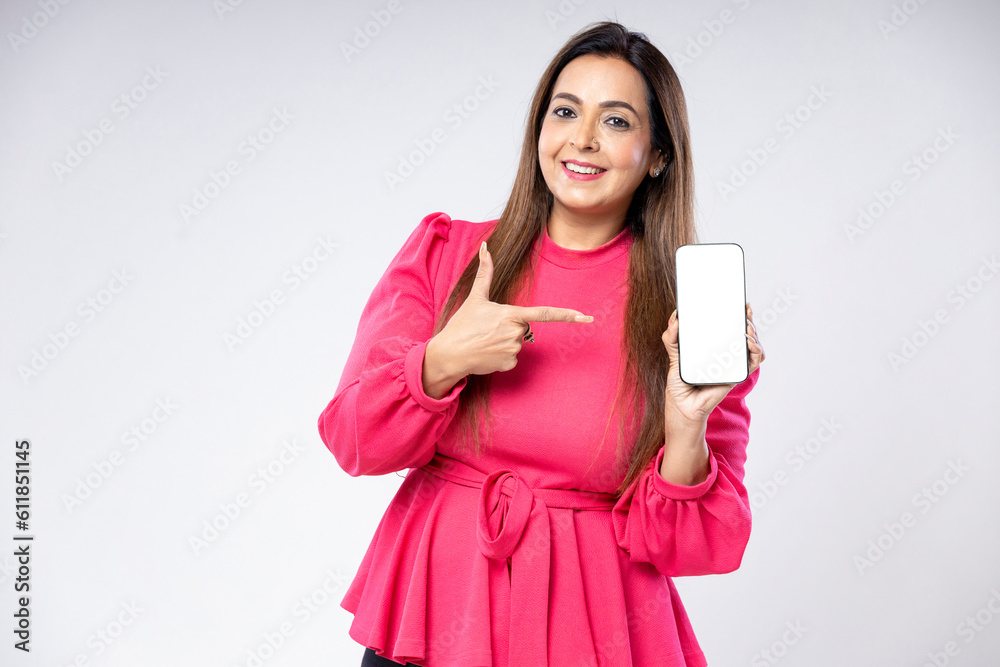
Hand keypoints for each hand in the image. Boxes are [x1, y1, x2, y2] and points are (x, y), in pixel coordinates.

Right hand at [432, 242, 593, 375]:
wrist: (449, 354)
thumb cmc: (462, 325)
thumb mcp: (475, 297)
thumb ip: (485, 272)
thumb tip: (486, 247)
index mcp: (511, 314)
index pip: (545, 314)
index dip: (568, 315)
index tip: (586, 318)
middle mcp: (516, 332)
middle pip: (524, 327)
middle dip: (510, 327)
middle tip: (488, 328)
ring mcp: (514, 350)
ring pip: (518, 343)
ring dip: (504, 341)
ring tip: (485, 341)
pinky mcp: (509, 364)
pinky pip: (512, 358)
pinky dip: (501, 356)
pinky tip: (487, 354)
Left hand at [661, 302, 765, 426]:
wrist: (682, 404)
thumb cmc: (681, 380)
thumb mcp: (674, 354)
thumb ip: (672, 337)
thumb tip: (675, 318)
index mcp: (715, 345)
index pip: (731, 326)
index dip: (740, 313)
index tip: (742, 302)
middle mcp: (727, 353)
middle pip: (746, 332)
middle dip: (749, 319)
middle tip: (744, 311)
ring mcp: (733, 363)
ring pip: (754, 345)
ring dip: (754, 333)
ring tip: (747, 327)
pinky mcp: (736, 375)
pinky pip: (752, 361)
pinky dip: (755, 350)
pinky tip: (748, 343)